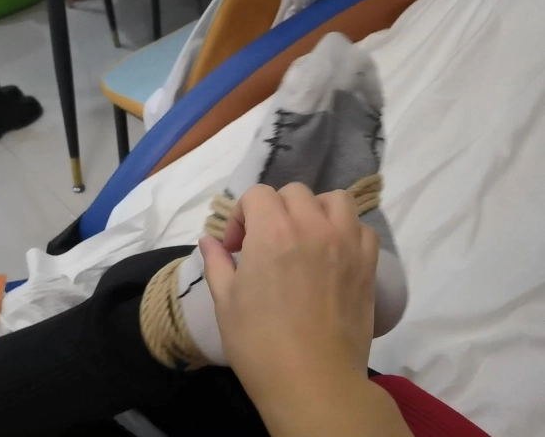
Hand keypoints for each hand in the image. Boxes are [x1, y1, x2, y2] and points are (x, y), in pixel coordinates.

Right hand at [200, 183, 378, 418]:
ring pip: (335, 200)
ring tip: (303, 238)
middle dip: (273, 210)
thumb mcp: (225, 301)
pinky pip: (361, 228)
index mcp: (272, 231)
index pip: (257, 195)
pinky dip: (346, 231)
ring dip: (315, 210)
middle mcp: (312, 226)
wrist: (312, 383)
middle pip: (294, 193)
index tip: (235, 247)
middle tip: (264, 244)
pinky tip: (331, 254)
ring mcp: (346, 243)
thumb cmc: (259, 344)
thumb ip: (217, 262)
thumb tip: (209, 240)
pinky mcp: (368, 265)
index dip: (240, 215)